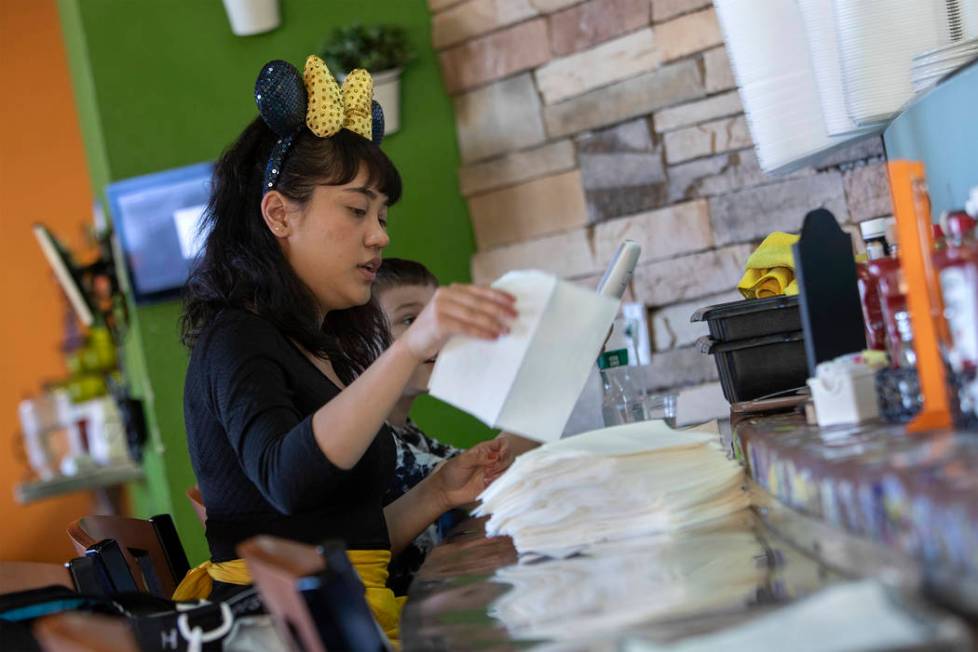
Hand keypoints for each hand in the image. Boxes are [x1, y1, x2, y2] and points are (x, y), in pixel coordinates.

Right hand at [398, 284, 516, 362]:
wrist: (412, 345)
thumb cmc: (436, 330)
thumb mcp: (452, 314)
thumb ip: (469, 308)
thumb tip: (499, 310)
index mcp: (450, 290)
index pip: (478, 289)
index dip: (497, 294)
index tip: (513, 301)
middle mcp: (444, 294)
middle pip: (478, 301)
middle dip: (498, 308)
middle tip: (514, 316)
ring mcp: (440, 307)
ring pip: (473, 314)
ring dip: (492, 322)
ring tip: (506, 330)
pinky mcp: (439, 322)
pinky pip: (466, 327)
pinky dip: (481, 332)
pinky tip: (492, 336)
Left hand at [433, 438, 511, 509]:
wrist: (446, 491)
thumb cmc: (451, 473)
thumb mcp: (462, 461)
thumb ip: (478, 457)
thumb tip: (494, 456)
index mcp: (484, 450)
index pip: (502, 443)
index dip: (505, 448)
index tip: (500, 456)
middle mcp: (491, 460)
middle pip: (509, 456)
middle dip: (502, 463)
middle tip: (489, 469)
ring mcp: (493, 472)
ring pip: (508, 469)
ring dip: (499, 473)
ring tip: (486, 477)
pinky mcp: (492, 484)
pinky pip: (504, 482)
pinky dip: (498, 482)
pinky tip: (486, 483)